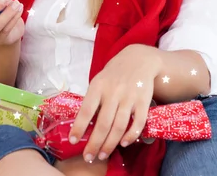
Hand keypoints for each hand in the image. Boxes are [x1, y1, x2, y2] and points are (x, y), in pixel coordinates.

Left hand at [69, 44, 162, 161]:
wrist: (138, 59)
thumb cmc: (114, 74)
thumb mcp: (99, 81)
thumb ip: (93, 100)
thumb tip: (83, 124)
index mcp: (98, 86)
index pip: (86, 110)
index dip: (79, 127)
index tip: (73, 141)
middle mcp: (113, 92)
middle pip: (103, 123)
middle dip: (94, 143)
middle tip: (89, 157)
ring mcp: (129, 97)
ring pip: (119, 126)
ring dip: (110, 144)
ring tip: (102, 154)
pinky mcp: (143, 101)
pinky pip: (138, 122)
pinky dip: (131, 135)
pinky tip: (124, 143)